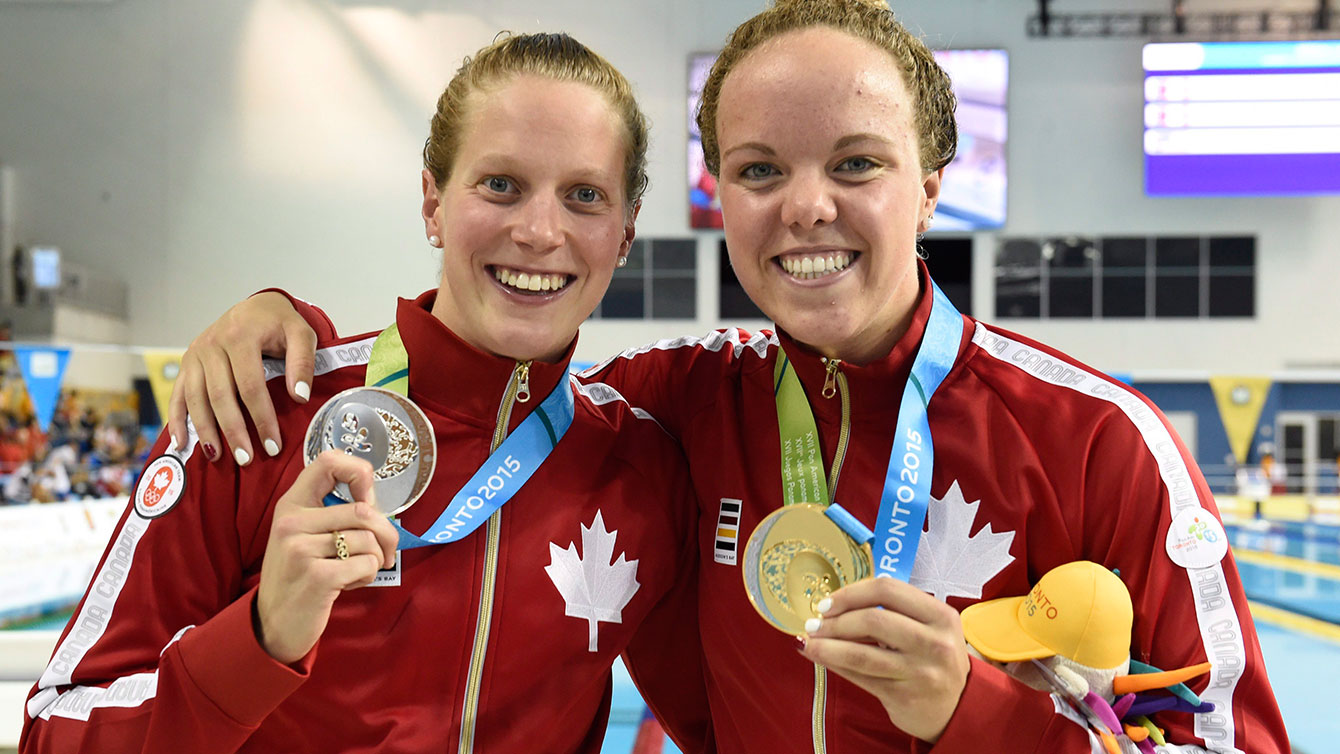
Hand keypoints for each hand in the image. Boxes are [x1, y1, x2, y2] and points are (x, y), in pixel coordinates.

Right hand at [167, 291, 316, 464]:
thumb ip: (303, 362)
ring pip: (195, 398)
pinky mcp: (186, 363)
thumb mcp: (301, 333)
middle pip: (220, 396)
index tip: (272, 445)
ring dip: (206, 430)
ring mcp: (195, 354)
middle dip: (233, 430)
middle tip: (247, 458)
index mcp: (240, 336)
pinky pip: (177, 394)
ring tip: (218, 456)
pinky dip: (177, 420)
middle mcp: (212, 344)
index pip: (250, 385)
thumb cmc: (280, 323)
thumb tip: (300, 396)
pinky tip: (182, 444)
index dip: (261, 418)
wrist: (257, 307)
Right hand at [255, 451, 398, 663]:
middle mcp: (292, 522)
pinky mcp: (318, 577)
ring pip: (368, 539)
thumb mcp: (304, 535)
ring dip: (375, 559)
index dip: (359, 473)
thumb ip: (332, 513)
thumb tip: (376, 502)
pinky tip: (350, 583)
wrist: (274, 624)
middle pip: (364, 511)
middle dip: (386, 533)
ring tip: (356, 570)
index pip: (329, 461)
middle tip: (383, 550)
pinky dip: (368, 575)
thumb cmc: (300, 576)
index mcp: (291, 504)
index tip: (367, 500)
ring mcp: (302, 550)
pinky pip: (367, 564)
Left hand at [798, 576, 969, 742]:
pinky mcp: (904, 696)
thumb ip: (893, 613)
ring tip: (808, 642)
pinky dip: (834, 664)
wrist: (958, 708)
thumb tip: (837, 605)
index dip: (852, 593)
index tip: (830, 602)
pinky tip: (820, 658)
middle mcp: (934, 643)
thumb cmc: (934, 660)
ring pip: (861, 654)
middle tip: (815, 624)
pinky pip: (859, 676)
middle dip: (835, 621)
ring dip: (827, 646)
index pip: (888, 590)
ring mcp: (920, 672)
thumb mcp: (929, 629)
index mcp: (940, 616)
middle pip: (872, 620)